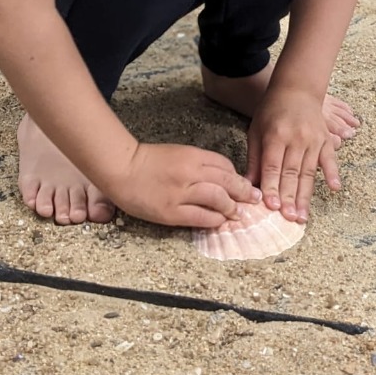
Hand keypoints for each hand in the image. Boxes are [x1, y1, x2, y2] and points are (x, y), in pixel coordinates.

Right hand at [113, 142, 260, 227]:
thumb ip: (198, 163)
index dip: (237, 176)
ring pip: (218, 199)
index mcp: (192, 155)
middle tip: (253, 199)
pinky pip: (200, 217)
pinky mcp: (171, 212)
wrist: (122, 168)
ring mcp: (181, 193)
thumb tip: (221, 178)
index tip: (243, 184)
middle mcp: (190, 172)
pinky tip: (219, 221)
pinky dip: (214, 220)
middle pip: (227, 181)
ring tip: (238, 214)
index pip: (224, 165)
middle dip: (244, 192)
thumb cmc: (148, 160)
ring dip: (232, 208)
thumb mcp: (177, 153)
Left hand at [245, 92, 340, 224]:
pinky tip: (334, 188)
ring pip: (308, 172)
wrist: (296, 89)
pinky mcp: (325, 139)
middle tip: (288, 219)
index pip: (273, 166)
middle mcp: (296, 138)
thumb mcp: (255, 130)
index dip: (272, 187)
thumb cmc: (271, 111)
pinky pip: (330, 159)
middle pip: (291, 173)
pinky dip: (332, 173)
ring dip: (305, 196)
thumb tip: (247, 185)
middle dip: (289, 198)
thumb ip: (253, 158)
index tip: (271, 207)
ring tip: (303, 216)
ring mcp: (313, 139)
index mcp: (275, 135)